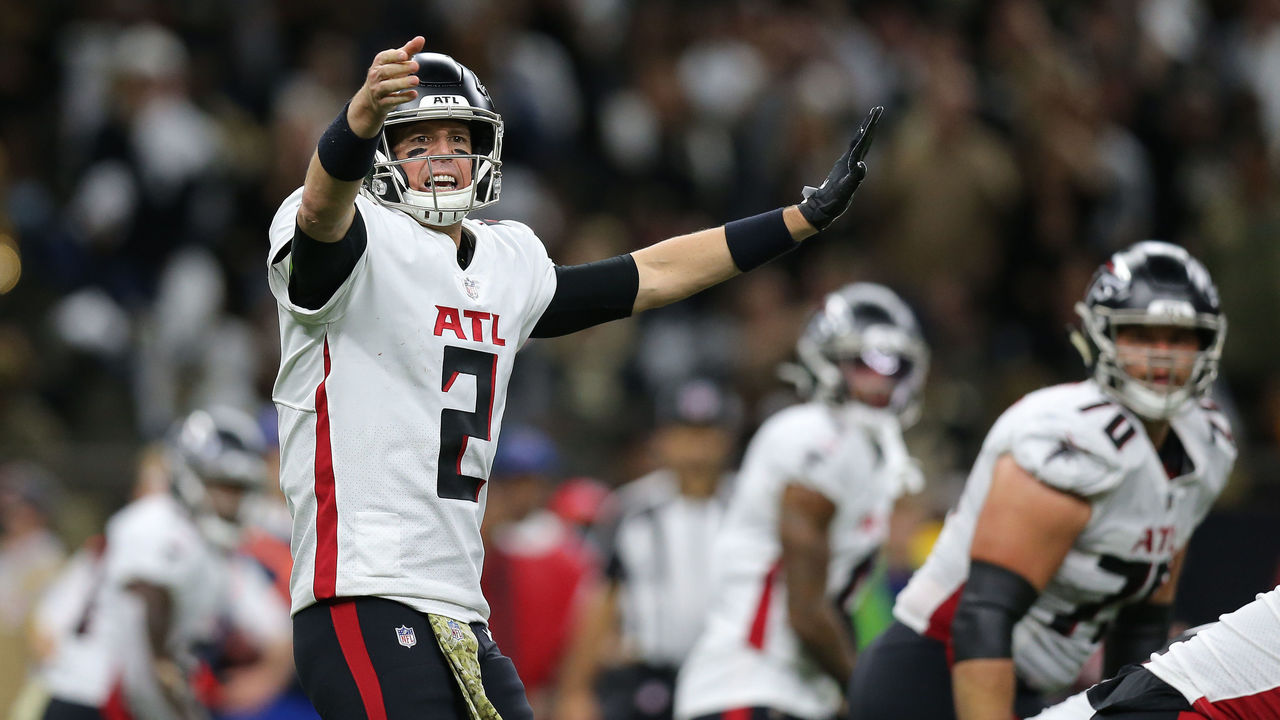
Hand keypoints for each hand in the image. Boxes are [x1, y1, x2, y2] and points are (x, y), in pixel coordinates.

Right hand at [348, 36, 425, 137]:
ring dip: (402, 83)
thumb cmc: (386, 77)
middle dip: (401, 68)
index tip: (404, 55)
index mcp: (379, 63)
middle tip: (416, 66)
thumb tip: (420, 39)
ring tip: (416, 80)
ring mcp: (377, 90)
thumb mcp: (396, 62)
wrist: (372, 100)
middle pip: (386, 71)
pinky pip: (391, 100)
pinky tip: (413, 94)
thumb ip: (409, 50)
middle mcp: (376, 75)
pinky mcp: (382, 103)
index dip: (394, 56)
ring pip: (387, 86)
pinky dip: (402, 98)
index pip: (384, 57)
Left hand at [798, 105, 883, 230]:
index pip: (862, 140)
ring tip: (872, 122)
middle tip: (877, 109)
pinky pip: (856, 153)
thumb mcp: (846, 190)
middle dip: (870, 124)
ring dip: (865, 132)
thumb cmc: (833, 201)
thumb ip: (854, 178)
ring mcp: (845, 164)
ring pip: (858, 144)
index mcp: (849, 162)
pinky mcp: (844, 170)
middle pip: (860, 138)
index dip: (870, 126)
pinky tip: (862, 144)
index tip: (876, 112)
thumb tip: (861, 165)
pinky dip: (861, 145)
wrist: (820, 208)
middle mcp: (847, 160)